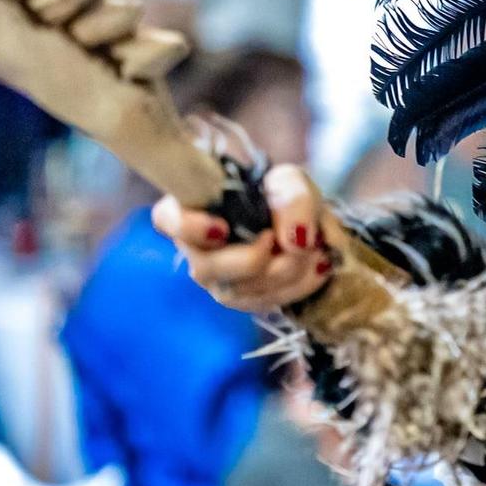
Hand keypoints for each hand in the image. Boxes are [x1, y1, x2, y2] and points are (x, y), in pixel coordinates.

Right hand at [152, 165, 340, 314]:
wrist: (309, 227)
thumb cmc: (284, 198)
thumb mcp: (293, 183)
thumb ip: (294, 199)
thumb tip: (295, 240)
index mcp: (195, 207)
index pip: (168, 218)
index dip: (189, 227)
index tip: (223, 228)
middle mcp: (197, 249)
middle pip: (209, 267)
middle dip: (260, 257)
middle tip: (295, 238)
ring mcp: (217, 280)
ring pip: (244, 288)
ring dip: (291, 268)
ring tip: (315, 245)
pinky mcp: (243, 301)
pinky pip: (270, 301)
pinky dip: (303, 282)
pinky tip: (317, 263)